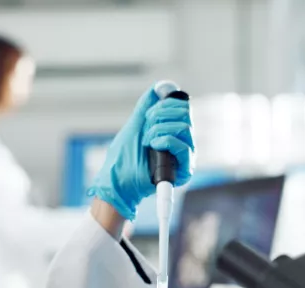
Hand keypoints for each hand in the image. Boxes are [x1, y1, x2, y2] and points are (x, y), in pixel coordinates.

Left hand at [88, 86, 194, 219]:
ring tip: (146, 142)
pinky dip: (166, 141)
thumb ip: (145, 107)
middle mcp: (181, 141)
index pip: (182, 107)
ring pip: (185, 127)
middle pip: (186, 113)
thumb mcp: (133, 126)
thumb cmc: (123, 159)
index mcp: (171, 131)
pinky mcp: (184, 170)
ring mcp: (183, 156)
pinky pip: (184, 146)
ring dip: (159, 130)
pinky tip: (153, 147)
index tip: (148, 113)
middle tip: (146, 128)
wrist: (118, 184)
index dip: (165, 104)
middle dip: (161, 115)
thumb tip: (158, 87)